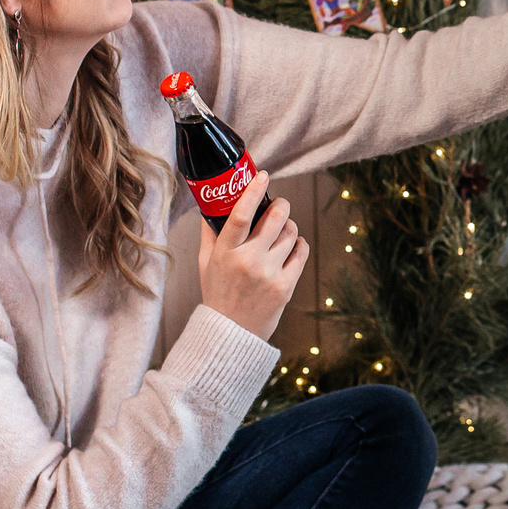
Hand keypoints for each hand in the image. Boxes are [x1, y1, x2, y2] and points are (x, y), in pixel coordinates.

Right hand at [196, 174, 309, 340]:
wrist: (230, 333)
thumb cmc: (218, 295)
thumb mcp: (205, 264)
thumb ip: (209, 235)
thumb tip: (210, 208)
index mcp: (224, 252)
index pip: (241, 214)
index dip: (253, 190)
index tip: (262, 175)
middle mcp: (247, 260)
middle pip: (275, 218)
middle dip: (281, 205)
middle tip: (279, 205)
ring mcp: (268, 273)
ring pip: (291, 233)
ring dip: (289, 227)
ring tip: (282, 232)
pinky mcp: (285, 286)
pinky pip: (302, 252)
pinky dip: (300, 244)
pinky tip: (293, 246)